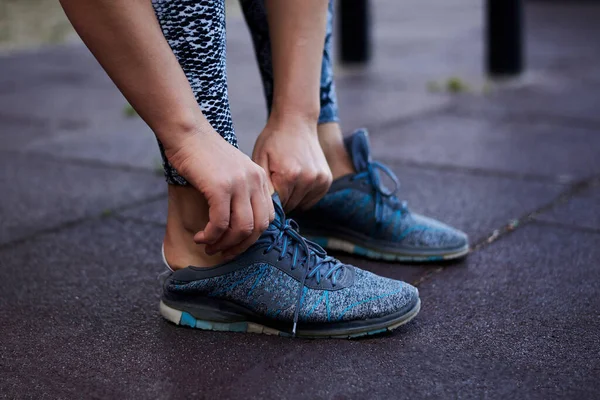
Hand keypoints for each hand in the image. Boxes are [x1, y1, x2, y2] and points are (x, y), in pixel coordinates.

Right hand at [165, 128, 273, 257]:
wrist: (186, 132)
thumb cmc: (203, 155)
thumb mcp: (231, 173)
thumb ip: (239, 194)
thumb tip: (237, 228)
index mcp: (260, 179)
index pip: (267, 219)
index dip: (252, 238)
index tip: (235, 246)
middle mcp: (254, 181)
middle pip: (258, 228)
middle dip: (240, 247)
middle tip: (222, 253)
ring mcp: (239, 184)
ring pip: (241, 229)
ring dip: (224, 244)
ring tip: (208, 246)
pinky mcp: (220, 187)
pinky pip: (220, 223)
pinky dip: (211, 236)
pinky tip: (201, 237)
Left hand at [252, 115, 331, 211]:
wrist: (296, 121)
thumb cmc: (274, 140)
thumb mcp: (260, 159)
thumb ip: (263, 186)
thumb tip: (266, 209)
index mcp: (289, 174)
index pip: (276, 205)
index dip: (268, 200)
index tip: (264, 191)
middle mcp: (308, 179)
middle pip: (289, 206)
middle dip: (280, 200)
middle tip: (274, 184)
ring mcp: (320, 180)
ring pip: (301, 205)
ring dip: (292, 198)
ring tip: (285, 180)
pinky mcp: (326, 180)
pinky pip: (311, 200)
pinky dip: (303, 196)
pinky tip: (296, 181)